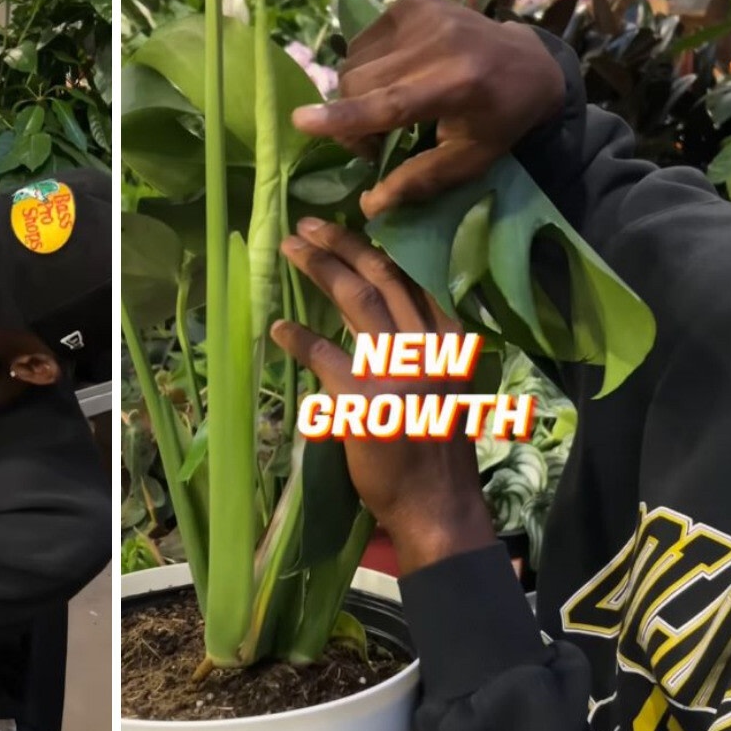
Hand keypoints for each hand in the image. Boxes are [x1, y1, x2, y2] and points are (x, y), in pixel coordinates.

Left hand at [270, 217, 497, 572]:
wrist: (437, 506)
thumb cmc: (435, 452)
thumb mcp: (443, 389)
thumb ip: (420, 351)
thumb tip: (383, 320)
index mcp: (450, 344)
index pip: (414, 280)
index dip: (379, 248)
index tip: (353, 224)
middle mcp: (428, 349)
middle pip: (385, 279)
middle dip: (343, 246)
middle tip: (308, 227)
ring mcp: (399, 374)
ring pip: (359, 303)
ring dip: (321, 270)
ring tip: (291, 251)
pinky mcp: (366, 403)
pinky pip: (328, 358)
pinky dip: (301, 339)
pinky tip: (280, 327)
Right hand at [292, 0, 564, 218]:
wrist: (530, 62)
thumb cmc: (499, 119)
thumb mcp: (470, 159)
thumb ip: (418, 180)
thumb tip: (368, 206)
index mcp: (458, 84)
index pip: (391, 103)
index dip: (345, 117)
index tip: (301, 121)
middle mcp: (439, 41)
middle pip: (358, 83)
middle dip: (352, 118)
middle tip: (377, 141)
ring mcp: (423, 13)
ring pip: (354, 60)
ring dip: (359, 92)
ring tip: (390, 106)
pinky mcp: (413, 0)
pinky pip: (364, 40)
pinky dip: (371, 65)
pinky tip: (398, 73)